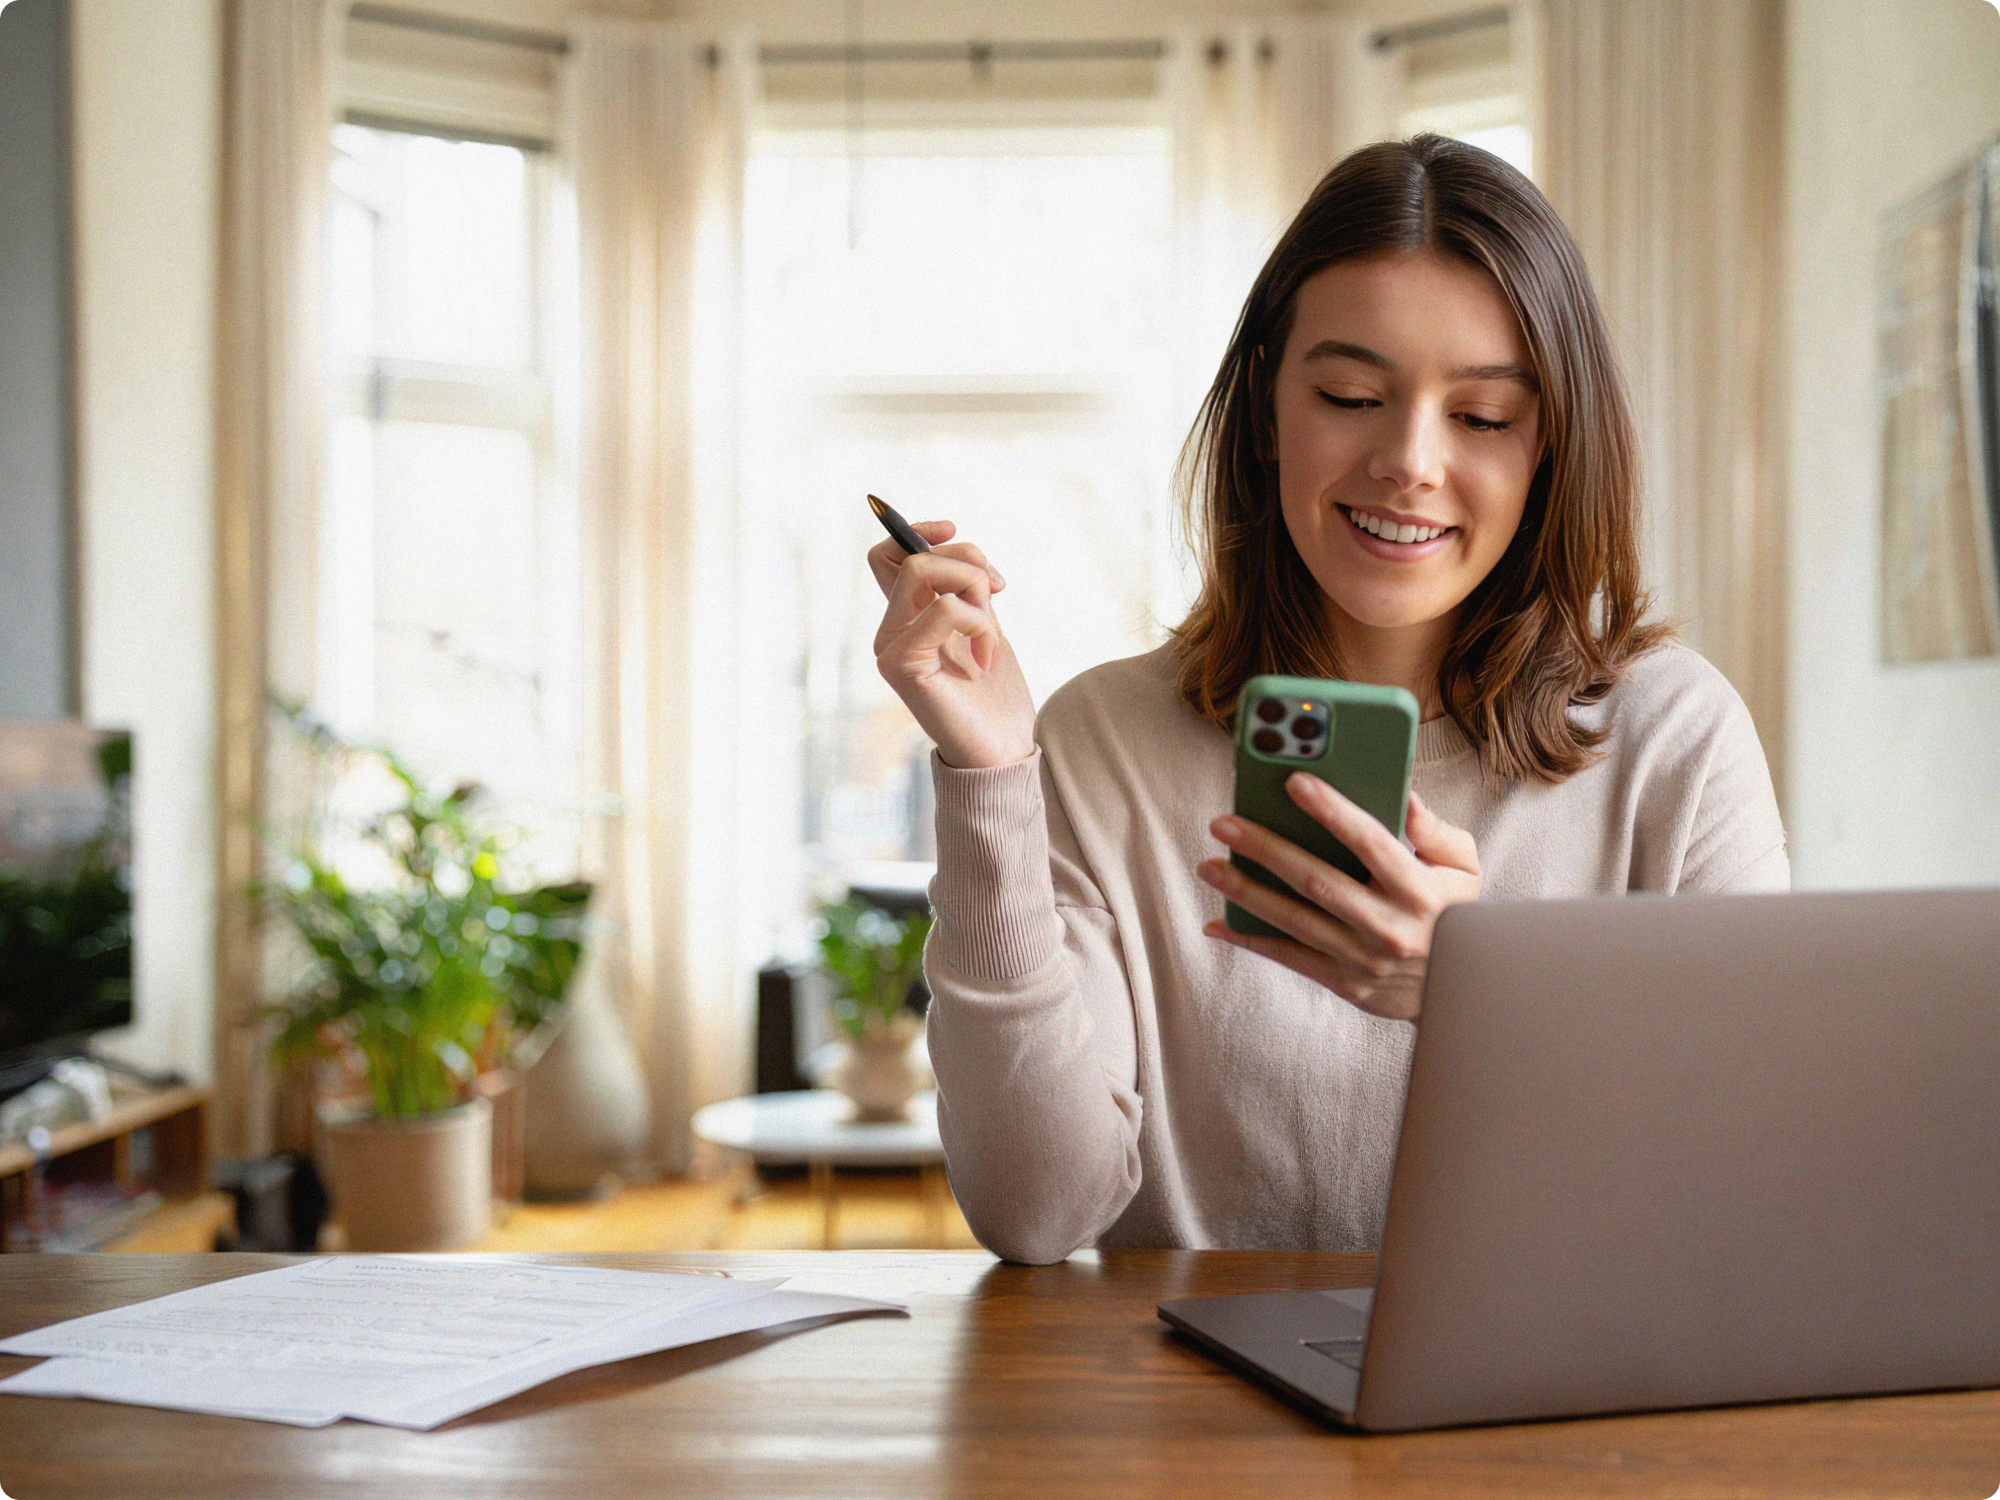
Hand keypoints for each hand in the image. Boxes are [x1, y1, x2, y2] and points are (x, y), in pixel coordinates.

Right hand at [868, 519, 1036, 768]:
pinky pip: (941, 609)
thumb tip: (954, 542)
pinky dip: (978, 622)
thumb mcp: (984, 623)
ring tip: (992, 630)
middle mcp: (890, 631)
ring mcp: (890, 649)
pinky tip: (986, 657)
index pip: (888, 554)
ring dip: (973, 587)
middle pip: (910, 555)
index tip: (952, 530)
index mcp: (906, 619)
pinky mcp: (901, 666)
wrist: (1003, 748)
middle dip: (965, 558)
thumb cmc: (996, 694)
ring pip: (920, 570)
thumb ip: (965, 588)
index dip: (918, 530)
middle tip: (997, 589)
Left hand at [1196, 778, 1480, 1022]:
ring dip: (1246, 893)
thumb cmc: (1456, 915)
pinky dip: (1251, 940)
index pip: (1370, 841)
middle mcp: (1389, 926)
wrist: (1466, 993)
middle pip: (1317, 881)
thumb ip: (1435, 832)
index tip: (1294, 782)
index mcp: (1419, 890)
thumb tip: (1404, 797)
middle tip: (1224, 824)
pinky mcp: (1346, 984)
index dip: (1332, 811)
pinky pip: (1291, 959)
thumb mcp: (1463, 869)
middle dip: (1265, 849)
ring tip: (1209, 865)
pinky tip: (1218, 923)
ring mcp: (1364, 959)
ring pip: (1295, 921)